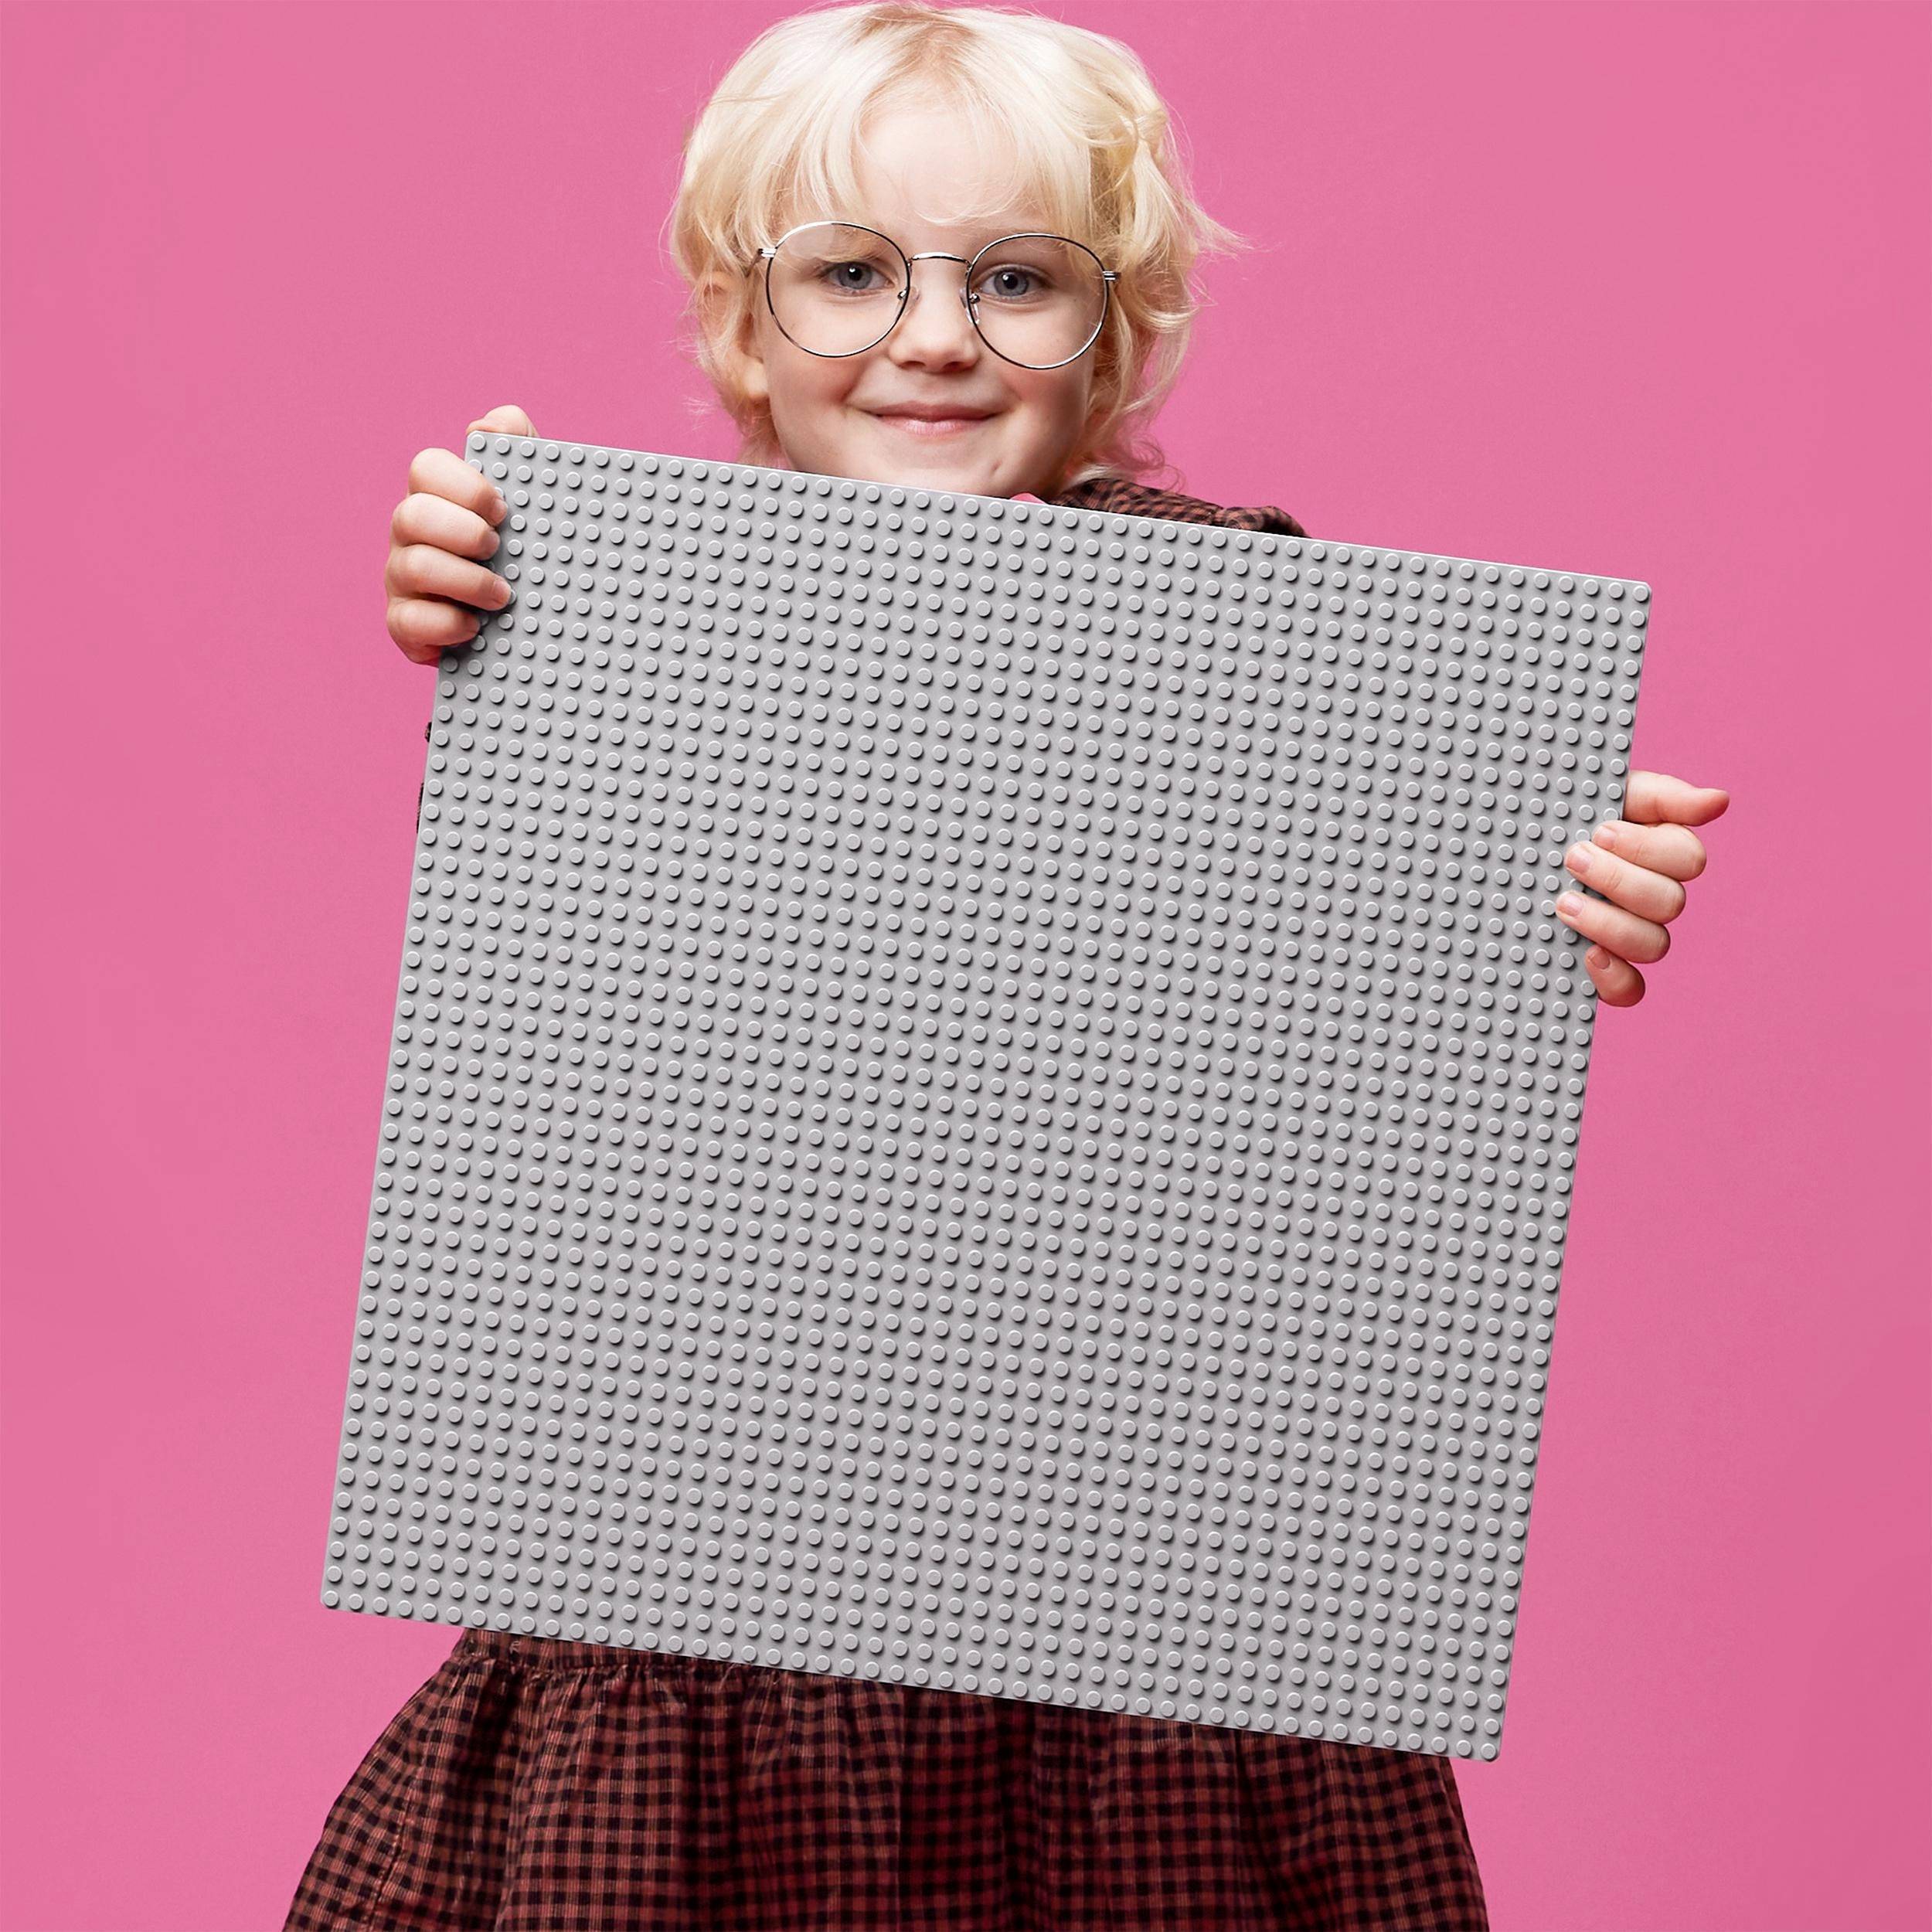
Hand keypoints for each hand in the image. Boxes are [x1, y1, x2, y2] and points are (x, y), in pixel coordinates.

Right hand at [384, 404, 533, 663]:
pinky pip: (407, 622)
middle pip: (411, 515)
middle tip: (500, 549)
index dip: (465, 486)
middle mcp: (410, 534)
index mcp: (438, 497)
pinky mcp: (404, 625)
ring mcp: (401, 579)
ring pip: (412, 567)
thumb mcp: (536, 496)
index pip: (427, 468)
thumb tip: (487, 425)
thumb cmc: (527, 550)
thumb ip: (520, 446)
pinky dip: (445, 625)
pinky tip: (475, 628)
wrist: (537, 620)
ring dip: (465, 580)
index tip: (504, 510)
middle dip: (463, 532)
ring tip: (503, 595)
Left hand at [1555, 770, 1729, 1007]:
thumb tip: (1718, 801)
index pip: (1687, 859)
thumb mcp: (1603, 794)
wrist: (1502, 844)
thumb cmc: (1558, 815)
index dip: (1646, 848)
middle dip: (1619, 880)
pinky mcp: (1601, 968)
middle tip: (1572, 860)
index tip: (1598, 831)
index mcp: (1659, 853)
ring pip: (1653, 944)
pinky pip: (1630, 989)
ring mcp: (1629, 934)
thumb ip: (1660, 795)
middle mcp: (1651, 897)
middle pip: (1670, 902)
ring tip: (1562, 904)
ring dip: (1611, 924)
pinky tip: (1588, 956)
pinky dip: (1615, 978)